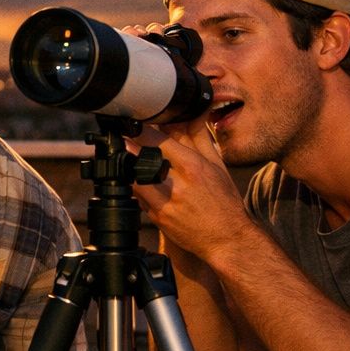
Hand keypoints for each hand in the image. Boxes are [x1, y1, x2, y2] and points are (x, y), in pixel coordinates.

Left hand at [128, 121, 252, 262]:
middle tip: (122, 139)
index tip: (132, 123)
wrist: (228, 238)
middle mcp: (178, 185)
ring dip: (128, 168)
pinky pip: (138, 198)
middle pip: (139, 158)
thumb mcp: (216, 164)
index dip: (139, 130)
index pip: (156, 141)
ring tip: (126, 161)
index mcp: (192, 167)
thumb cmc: (224, 201)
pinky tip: (140, 183)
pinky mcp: (158, 218)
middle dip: (129, 147)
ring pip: (133, 179)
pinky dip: (136, 188)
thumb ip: (199, 137)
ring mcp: (165, 203)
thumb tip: (194, 112)